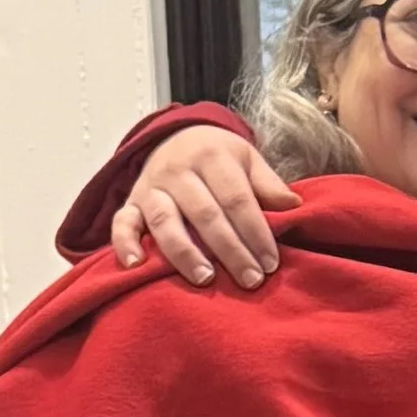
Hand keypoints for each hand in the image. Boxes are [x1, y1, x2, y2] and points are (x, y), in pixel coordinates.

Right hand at [110, 126, 293, 290]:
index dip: (255, 232)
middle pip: (205, 214)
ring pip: (164, 221)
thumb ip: (268, 183)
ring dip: (184, 252)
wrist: (176, 136)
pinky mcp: (130, 202)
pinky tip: (136, 266)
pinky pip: (122, 223)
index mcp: (210, 157)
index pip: (236, 198)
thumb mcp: (246, 158)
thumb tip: (295, 206)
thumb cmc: (218, 156)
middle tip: (250, 280)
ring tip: (205, 279)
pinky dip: (125, 243)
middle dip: (230, 250)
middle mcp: (177, 170)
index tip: (270, 263)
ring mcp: (150, 187)